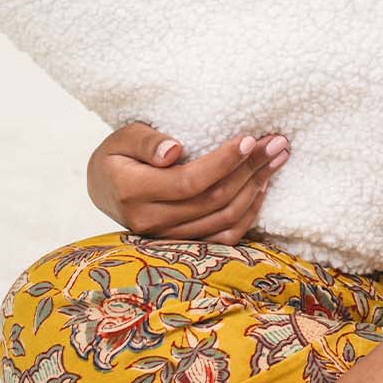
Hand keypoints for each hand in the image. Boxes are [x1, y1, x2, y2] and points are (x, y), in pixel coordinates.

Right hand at [86, 121, 290, 243]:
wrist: (106, 189)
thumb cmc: (117, 156)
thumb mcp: (122, 137)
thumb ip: (146, 141)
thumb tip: (173, 150)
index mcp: (133, 191)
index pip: (189, 182)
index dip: (223, 163)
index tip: (249, 140)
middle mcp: (150, 221)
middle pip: (213, 200)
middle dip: (250, 169)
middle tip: (276, 143)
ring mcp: (167, 237)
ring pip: (224, 219)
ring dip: (256, 188)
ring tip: (276, 159)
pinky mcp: (182, 245)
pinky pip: (224, 237)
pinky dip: (249, 214)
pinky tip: (262, 187)